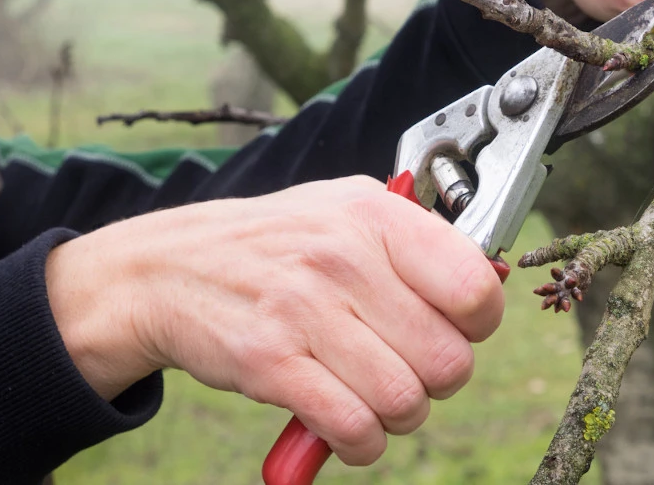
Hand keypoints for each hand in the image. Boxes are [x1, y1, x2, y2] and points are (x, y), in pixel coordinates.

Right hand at [44, 176, 503, 465]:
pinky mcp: (270, 363)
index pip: (475, 289)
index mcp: (374, 214)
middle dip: (436, 381)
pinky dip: (361, 442)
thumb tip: (488, 283)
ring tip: (374, 396)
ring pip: (405, 401)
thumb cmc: (273, 244)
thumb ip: (416, 241)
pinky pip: (354, 427)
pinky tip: (348, 425)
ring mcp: (304, 310)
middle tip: (408, 370)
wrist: (165, 269)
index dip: (475, 325)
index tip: (453, 328)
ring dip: (398, 416)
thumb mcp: (345, 210)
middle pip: (448, 360)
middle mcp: (343, 257)